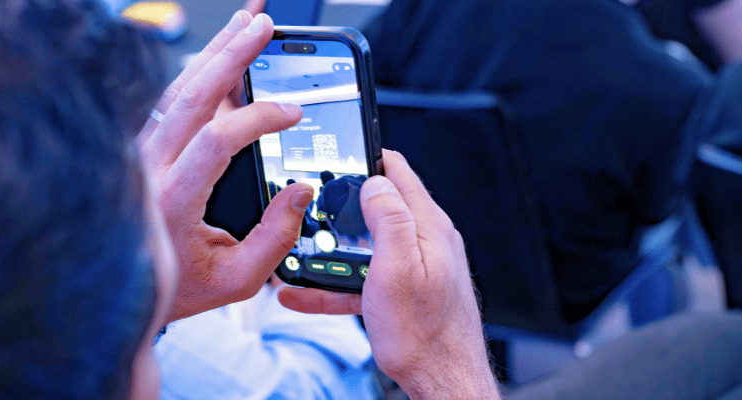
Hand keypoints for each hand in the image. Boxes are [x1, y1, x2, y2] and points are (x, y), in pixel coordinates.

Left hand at [137, 11, 312, 323]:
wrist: (120, 292)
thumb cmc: (179, 286)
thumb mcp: (238, 279)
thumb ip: (276, 239)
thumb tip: (301, 190)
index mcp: (173, 200)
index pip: (216, 141)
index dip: (258, 118)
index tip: (292, 112)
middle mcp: (149, 169)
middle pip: (190, 95)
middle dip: (232, 54)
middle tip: (263, 26)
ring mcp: (141, 154)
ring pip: (177, 89)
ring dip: (213, 52)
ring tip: (246, 24)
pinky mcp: (141, 148)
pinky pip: (169, 101)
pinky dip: (197, 71)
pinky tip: (219, 53)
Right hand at [278, 150, 499, 399]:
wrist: (441, 380)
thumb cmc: (424, 334)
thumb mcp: (397, 268)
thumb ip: (388, 218)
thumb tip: (376, 180)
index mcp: (427, 226)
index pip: (398, 172)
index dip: (366, 156)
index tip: (338, 153)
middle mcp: (426, 240)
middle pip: (377, 207)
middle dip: (342, 206)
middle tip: (310, 208)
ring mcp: (417, 265)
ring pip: (366, 246)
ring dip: (332, 250)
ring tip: (300, 256)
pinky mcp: (406, 290)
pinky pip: (365, 278)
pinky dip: (337, 283)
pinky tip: (308, 293)